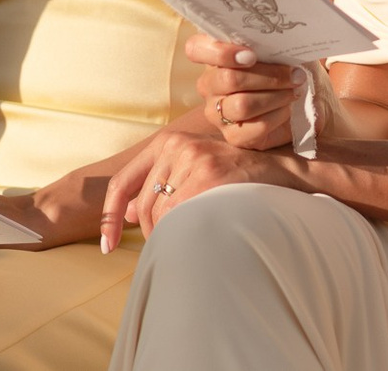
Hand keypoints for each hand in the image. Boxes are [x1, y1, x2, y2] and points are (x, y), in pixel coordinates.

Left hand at [100, 132, 289, 250]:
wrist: (279, 172)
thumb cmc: (235, 176)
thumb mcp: (194, 169)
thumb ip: (162, 185)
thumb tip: (129, 214)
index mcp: (167, 141)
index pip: (122, 182)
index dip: (109, 216)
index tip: (108, 245)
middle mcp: (176, 145)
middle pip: (142, 204)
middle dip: (152, 232)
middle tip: (169, 245)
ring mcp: (192, 158)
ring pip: (158, 213)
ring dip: (169, 234)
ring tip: (193, 234)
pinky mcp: (206, 175)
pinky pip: (177, 216)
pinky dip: (182, 231)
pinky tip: (201, 231)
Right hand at [189, 36, 299, 150]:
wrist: (297, 99)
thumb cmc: (282, 66)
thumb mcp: (275, 48)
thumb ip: (268, 43)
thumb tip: (280, 44)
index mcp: (212, 55)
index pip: (195, 49)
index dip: (220, 51)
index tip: (251, 55)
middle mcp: (208, 84)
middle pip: (228, 79)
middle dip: (269, 76)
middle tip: (295, 75)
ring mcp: (216, 112)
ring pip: (242, 105)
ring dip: (276, 96)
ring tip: (293, 91)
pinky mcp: (233, 136)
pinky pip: (255, 127)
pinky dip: (278, 116)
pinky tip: (287, 109)